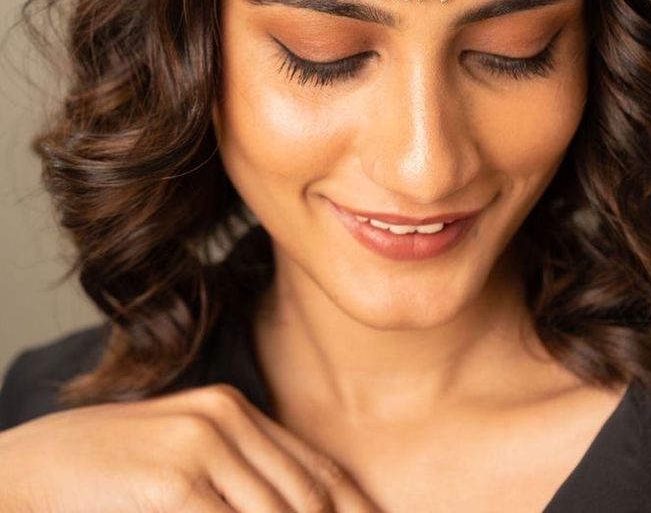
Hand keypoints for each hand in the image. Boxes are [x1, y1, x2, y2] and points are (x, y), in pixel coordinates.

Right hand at [0, 382, 383, 512]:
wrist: (34, 466)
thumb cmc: (109, 469)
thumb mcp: (182, 457)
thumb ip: (237, 479)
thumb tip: (298, 506)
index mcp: (230, 409)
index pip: (314, 469)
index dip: (354, 511)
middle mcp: (224, 418)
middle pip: (305, 496)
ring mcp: (199, 447)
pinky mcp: (173, 484)